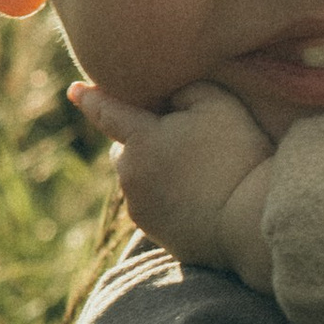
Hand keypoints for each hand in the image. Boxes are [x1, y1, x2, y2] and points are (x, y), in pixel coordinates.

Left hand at [74, 80, 276, 287]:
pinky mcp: (155, 233)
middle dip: (142, 141)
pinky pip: (153, 206)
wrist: (249, 222)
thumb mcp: (218, 104)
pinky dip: (167, 198)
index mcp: (139, 139)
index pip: (105, 112)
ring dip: (155, 172)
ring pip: (139, 179)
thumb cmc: (236, 156)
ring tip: (196, 174)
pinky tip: (198, 197)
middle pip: (125, 149)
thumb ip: (185, 90)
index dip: (90, 98)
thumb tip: (169, 97)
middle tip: (181, 141)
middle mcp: (129, 175)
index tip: (74, 90)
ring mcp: (140, 209)